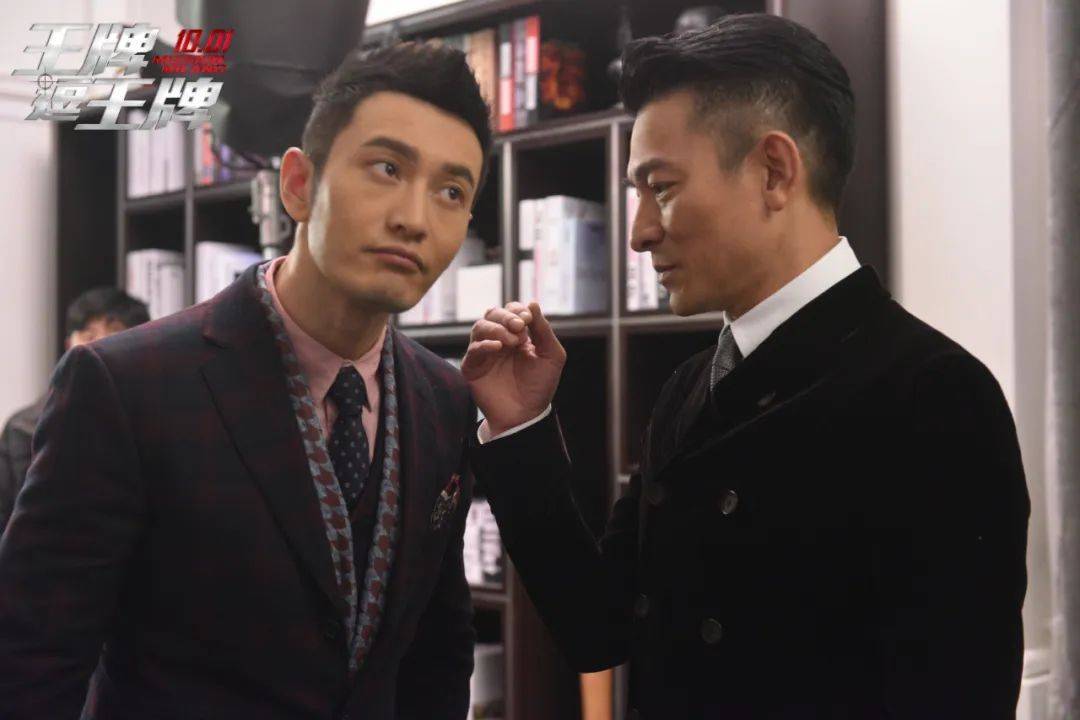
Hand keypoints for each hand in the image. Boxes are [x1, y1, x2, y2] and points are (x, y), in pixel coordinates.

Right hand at [461, 301, 565, 435]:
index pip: (512, 311)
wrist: (526, 415)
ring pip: (480, 326)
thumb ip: (543, 330)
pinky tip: (498, 348)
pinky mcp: (472, 367)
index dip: (517, 310)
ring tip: (511, 341)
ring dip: (496, 329)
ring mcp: (484, 352)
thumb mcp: (551, 355)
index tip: (527, 319)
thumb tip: (532, 303)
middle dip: (506, 316)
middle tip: (519, 327)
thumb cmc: (540, 386)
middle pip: (493, 314)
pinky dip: (484, 344)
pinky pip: (473, 349)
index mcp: (518, 335)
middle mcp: (499, 340)